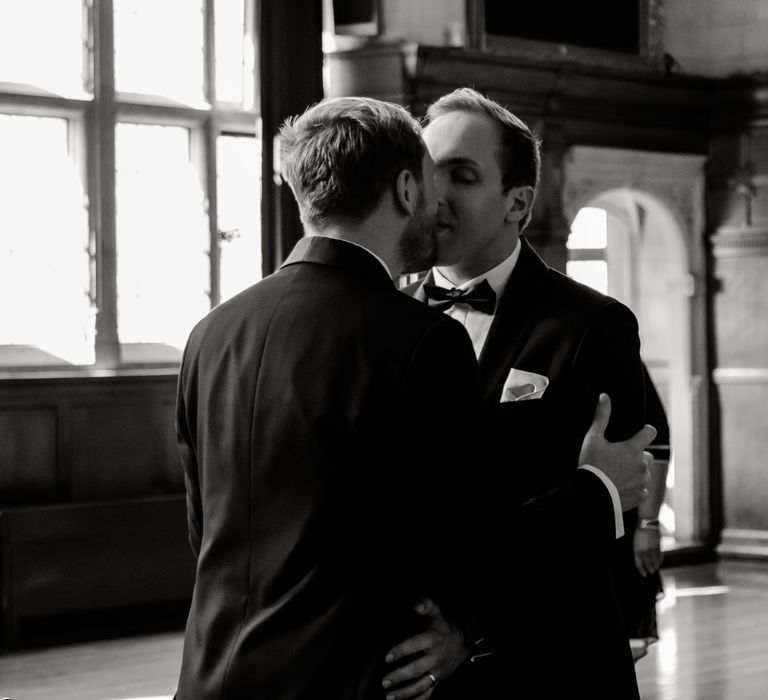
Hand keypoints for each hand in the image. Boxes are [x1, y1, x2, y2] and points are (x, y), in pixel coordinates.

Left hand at [382, 597, 468, 699]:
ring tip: (388, 696)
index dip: (401, 650)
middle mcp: (436, 658)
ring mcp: (437, 672)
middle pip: (417, 669)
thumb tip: (416, 605)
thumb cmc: (443, 627)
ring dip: (405, 693)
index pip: (415, 645)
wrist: (463, 642)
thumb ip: (426, 605)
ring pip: (421, 685)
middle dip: (400, 676)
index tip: (387, 657)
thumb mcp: (436, 613)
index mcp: (433, 640)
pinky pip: (428, 694)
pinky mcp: (438, 681)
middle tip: (384, 681)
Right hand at [579, 393, 655, 511]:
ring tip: (618, 474)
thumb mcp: (593, 439)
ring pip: (645, 472)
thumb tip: (604, 397)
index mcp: (634, 448)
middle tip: (619, 458)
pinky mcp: (640, 496)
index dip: (645, 431)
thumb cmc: (591, 465)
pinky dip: (635, 488)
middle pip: (647, 454)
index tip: (637, 434)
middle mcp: (643, 464)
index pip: (650, 432)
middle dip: (637, 455)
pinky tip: (621, 487)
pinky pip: (643, 490)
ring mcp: (643, 481)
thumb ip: (601, 417)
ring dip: (636, 472)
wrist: (591, 495)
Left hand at [634, 526, 662, 575]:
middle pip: (647, 563)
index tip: (644, 574)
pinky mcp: (658, 546)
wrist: (647, 524)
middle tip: (650, 572)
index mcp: (637, 550)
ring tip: (655, 568)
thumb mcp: (635, 542)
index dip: (641, 570)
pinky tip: (659, 562)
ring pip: (654, 560)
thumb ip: (638, 551)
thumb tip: (641, 558)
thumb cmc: (639, 533)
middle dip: (649, 569)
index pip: (639, 563)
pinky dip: (660, 560)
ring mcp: (652, 549)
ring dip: (655, 566)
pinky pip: (660, 555)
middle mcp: (644, 551)